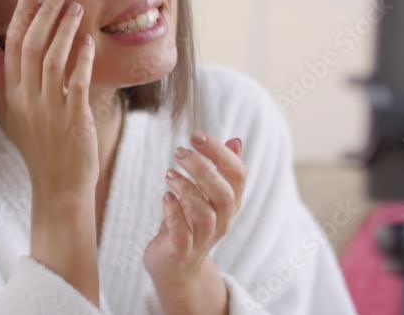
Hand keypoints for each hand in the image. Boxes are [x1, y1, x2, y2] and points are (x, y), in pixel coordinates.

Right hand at [0, 0, 97, 198]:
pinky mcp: (73, 118)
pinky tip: (89, 41)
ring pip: (52, 58)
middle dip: (43, 13)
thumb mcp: (12, 117)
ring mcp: (49, 109)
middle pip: (30, 46)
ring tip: (76, 6)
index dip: (21, 16)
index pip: (11, 46)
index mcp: (10, 96)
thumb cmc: (40, 149)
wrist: (58, 186)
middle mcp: (26, 99)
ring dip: (64, 29)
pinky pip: (77, 81)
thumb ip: (0, 83)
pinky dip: (83, 58)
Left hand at [144, 132, 245, 314]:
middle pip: (224, 193)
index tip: (197, 135)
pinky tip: (165, 196)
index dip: (220, 152)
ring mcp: (203, 238)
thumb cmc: (190, 222)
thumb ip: (220, 170)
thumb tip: (236, 140)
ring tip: (169, 173)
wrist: (176, 267)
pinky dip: (174, 211)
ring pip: (205, 213)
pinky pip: (182, 232)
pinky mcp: (182, 250)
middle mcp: (222, 221)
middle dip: (203, 168)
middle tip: (179, 152)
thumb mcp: (206, 195)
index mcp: (230, 203)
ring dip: (187, 189)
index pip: (238, 175)